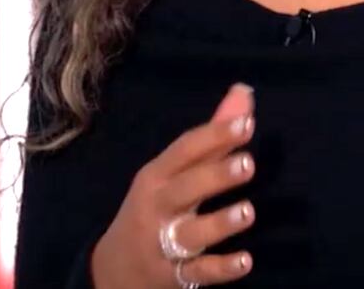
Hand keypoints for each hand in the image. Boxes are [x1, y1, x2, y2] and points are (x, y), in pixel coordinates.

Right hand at [91, 83, 258, 287]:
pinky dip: (220, 268)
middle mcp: (157, 207)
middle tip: (249, 163)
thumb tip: (244, 92)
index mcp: (157, 176)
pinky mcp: (172, 276)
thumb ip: (213, 137)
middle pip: (185, 188)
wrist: (115, 270)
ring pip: (190, 232)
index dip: (214, 135)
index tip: (247, 123)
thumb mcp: (173, 173)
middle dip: (215, 175)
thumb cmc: (154, 209)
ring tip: (248, 211)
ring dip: (219, 223)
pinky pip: (198, 273)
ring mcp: (161, 243)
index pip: (184, 150)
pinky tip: (246, 261)